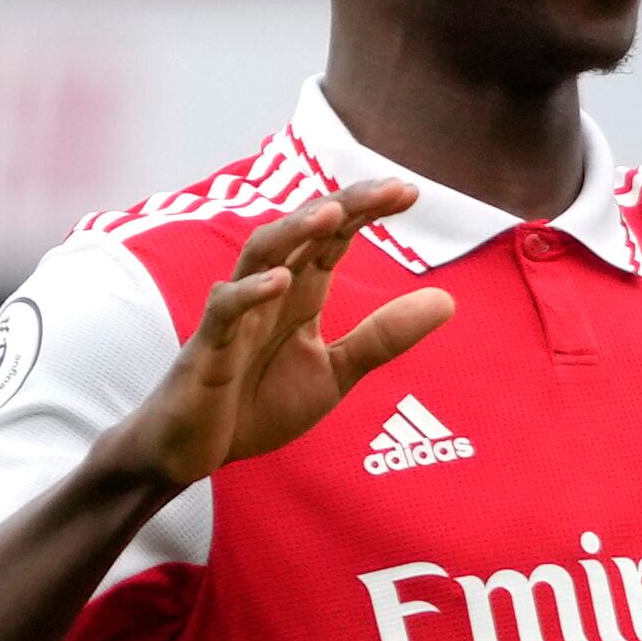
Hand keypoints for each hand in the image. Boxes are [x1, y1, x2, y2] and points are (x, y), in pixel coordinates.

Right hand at [101, 183, 452, 489]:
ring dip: (294, 231)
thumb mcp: (334, 373)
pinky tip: (280, 280)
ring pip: (259, 256)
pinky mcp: (206, 350)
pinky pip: (225, 312)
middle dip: (344, 206)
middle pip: (302, 233)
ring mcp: (234, 317)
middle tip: (391, 188)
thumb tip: (447, 301)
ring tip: (333, 213)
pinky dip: (250, 293)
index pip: (332, 239)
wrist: (194, 452)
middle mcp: (266, 293)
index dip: (366, 212)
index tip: (410, 191)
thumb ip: (382, 338)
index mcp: (298, 295)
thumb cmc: (256, 405)